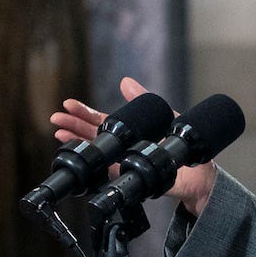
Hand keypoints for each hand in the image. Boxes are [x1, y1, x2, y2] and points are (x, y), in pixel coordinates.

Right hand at [50, 77, 219, 214]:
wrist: (198, 173)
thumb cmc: (182, 146)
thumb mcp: (163, 115)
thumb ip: (143, 100)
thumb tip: (125, 81)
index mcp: (128, 131)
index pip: (101, 120)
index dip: (84, 112)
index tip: (68, 104)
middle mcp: (122, 146)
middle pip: (92, 134)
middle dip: (73, 125)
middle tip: (56, 118)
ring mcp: (123, 161)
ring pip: (96, 151)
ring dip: (77, 142)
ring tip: (60, 133)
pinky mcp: (130, 175)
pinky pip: (110, 171)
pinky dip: (97, 164)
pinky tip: (84, 157)